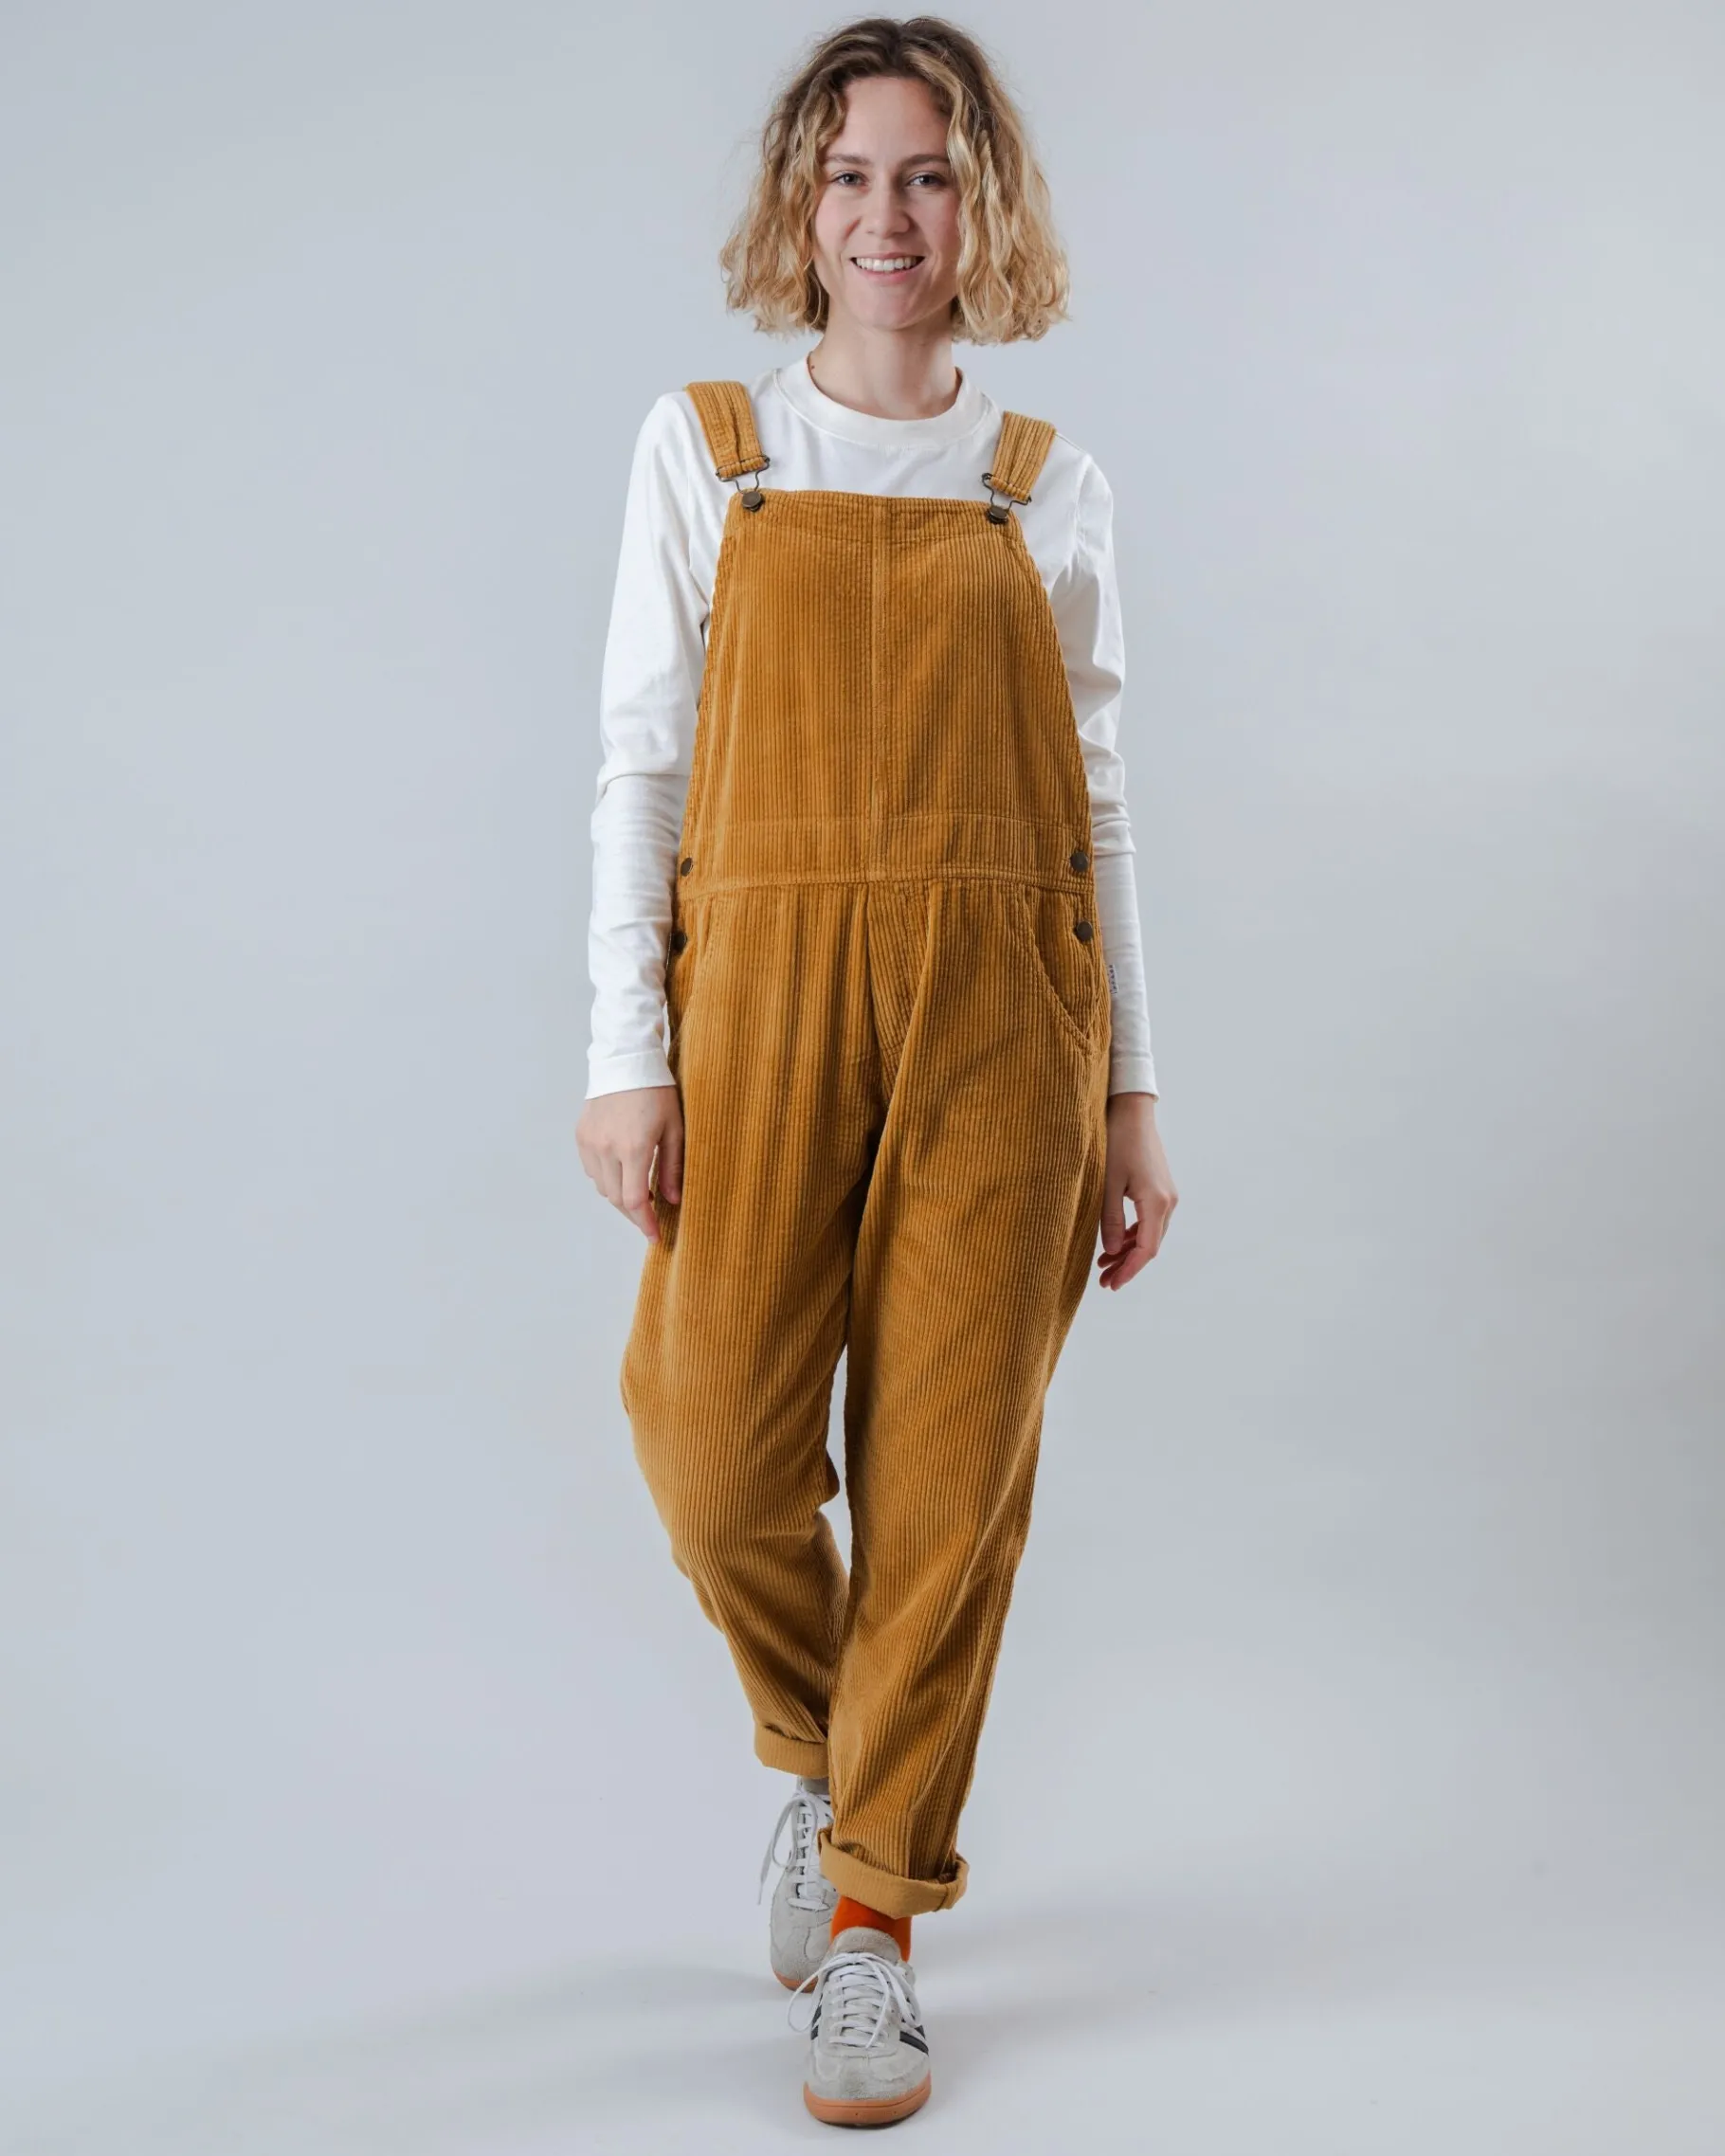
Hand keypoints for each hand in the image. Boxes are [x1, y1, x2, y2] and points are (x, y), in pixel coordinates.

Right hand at [575, 1085, 683, 1240]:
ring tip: (640, 1191)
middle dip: (634, 1214)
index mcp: (633, 1148)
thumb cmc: (656, 1091)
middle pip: (616, 1199)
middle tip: (650, 1220)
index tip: (655, 1236)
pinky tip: (621, 1170)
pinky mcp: (581, 1134)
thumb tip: (672, 1200)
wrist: (626, 1060)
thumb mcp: (674, 1129)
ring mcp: (590, 1141)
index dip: (645, 1223)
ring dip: (619, 1195)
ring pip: (602, 1186)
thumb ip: (672, 1167)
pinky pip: (592, 1169)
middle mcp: (607, 1148)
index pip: (635, 1200)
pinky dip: (606, 1177)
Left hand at [1097, 1092, 1176, 1290]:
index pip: (1146, 1250)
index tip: (1111, 1285)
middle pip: (1150, 1246)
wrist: (1131, 1111)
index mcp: (1156, 1203)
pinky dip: (1133, 1235)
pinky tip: (1115, 1243)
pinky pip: (1149, 1221)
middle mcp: (1168, 1202)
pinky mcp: (1159, 1188)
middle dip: (1127, 1265)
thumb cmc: (1116, 1142)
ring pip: (1150, 1234)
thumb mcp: (1107, 1184)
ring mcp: (1166, 1195)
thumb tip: (1111, 1252)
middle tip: (1103, 1281)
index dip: (1129, 1270)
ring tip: (1104, 1265)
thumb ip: (1109, 1220)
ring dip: (1129, 1251)